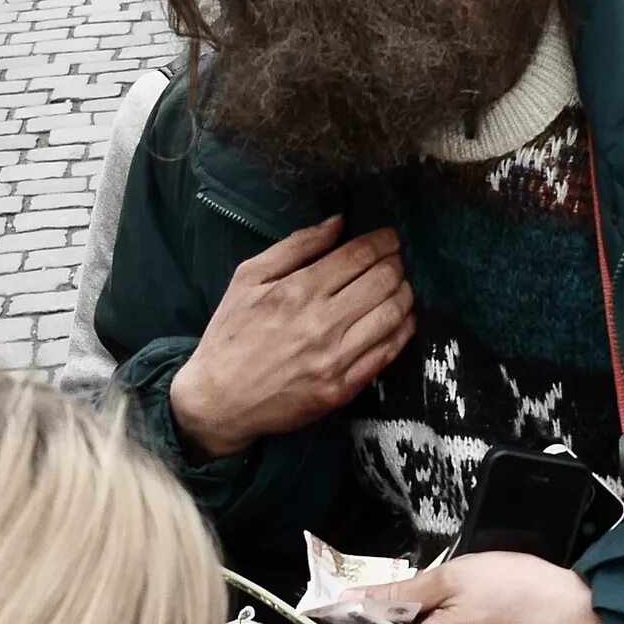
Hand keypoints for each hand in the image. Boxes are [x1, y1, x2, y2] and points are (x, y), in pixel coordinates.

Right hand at [169, 217, 412, 458]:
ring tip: (401, 286)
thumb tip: (338, 222)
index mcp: (297, 290)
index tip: (390, 237)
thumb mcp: (248, 278)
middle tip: (396, 260)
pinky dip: (403, 330)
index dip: (383, 241)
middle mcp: (320, 323)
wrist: (218, 400)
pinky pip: (388, 353)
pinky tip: (402, 319)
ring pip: (393, 315)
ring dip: (405, 294)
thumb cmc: (230, 335)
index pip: (358, 255)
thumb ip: (295, 247)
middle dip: (396, 264)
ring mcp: (334, 359)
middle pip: (383, 281)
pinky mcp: (342, 389)